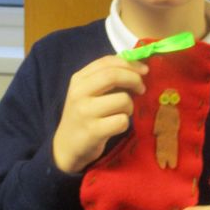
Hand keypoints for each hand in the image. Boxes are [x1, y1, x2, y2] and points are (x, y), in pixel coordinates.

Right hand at [53, 55, 147, 173]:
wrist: (66, 146)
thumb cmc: (84, 115)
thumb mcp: (88, 92)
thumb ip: (107, 77)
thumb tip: (137, 66)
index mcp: (79, 79)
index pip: (107, 62)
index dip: (129, 63)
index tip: (144, 70)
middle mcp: (79, 92)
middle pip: (114, 75)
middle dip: (134, 79)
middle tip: (142, 89)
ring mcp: (85, 112)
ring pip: (122, 99)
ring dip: (130, 106)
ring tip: (122, 113)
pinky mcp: (93, 131)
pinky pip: (122, 121)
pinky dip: (124, 123)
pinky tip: (116, 126)